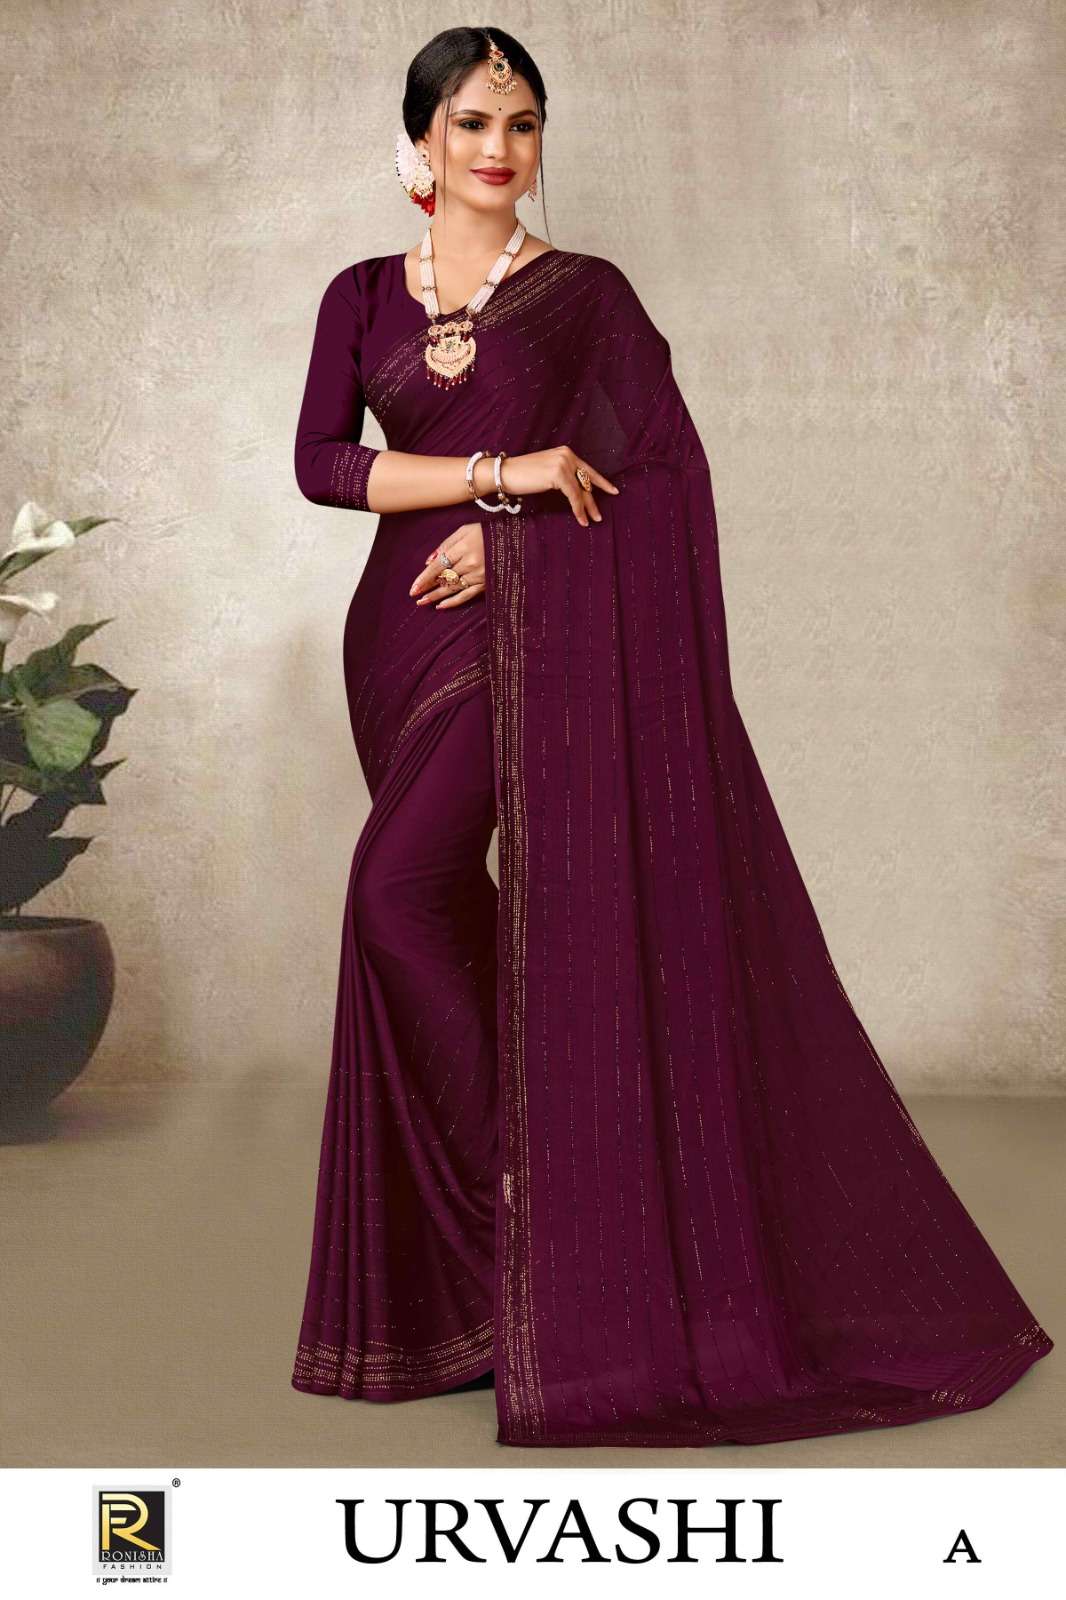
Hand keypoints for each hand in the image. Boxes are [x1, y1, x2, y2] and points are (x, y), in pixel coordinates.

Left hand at [410, 521, 484, 608]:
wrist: (514, 540)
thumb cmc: (486, 532)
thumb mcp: (465, 530)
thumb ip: (445, 544)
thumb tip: (428, 561)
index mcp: (463, 548)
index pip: (439, 566)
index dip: (425, 577)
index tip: (414, 587)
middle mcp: (470, 563)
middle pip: (444, 578)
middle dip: (427, 588)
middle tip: (414, 595)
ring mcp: (479, 576)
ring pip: (453, 589)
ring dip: (436, 596)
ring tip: (422, 602)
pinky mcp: (486, 584)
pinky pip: (467, 596)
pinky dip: (453, 602)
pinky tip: (441, 606)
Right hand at [494, 446, 620, 526]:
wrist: (504, 473)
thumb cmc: (521, 475)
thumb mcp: (546, 472)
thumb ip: (561, 476)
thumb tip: (575, 492)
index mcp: (565, 452)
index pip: (587, 469)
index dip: (601, 481)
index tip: (613, 490)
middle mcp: (567, 455)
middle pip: (585, 481)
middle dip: (593, 500)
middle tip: (600, 515)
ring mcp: (563, 463)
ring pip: (581, 490)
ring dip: (587, 508)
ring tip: (593, 520)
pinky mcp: (559, 474)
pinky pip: (573, 495)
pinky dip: (578, 509)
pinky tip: (581, 519)